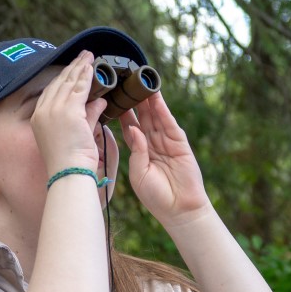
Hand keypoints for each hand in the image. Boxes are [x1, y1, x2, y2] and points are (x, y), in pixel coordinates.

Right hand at [32, 52, 108, 174]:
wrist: (68, 172)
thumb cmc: (71, 161)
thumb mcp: (79, 134)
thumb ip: (88, 115)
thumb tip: (99, 101)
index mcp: (39, 119)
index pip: (51, 92)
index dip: (62, 78)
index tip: (72, 69)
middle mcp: (43, 111)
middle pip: (58, 83)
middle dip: (71, 68)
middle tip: (82, 57)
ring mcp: (54, 110)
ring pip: (69, 83)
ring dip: (80, 68)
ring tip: (88, 57)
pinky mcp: (68, 111)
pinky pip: (79, 88)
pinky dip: (86, 76)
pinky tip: (91, 67)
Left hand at [119, 92, 210, 225]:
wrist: (179, 209)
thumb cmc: (156, 196)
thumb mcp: (138, 174)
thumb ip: (136, 151)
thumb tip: (132, 129)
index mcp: (139, 150)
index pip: (128, 126)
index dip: (120, 112)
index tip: (111, 97)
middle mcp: (152, 143)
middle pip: (141, 116)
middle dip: (133, 100)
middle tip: (124, 81)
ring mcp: (166, 141)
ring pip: (154, 116)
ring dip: (147, 99)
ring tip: (139, 81)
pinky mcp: (179, 142)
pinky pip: (168, 122)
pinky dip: (162, 109)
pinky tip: (155, 97)